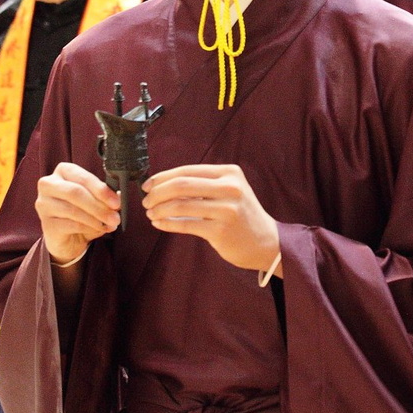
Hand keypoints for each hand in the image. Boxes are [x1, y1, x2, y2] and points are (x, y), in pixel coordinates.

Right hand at [35, 162, 119, 264]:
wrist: (68, 237)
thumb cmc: (81, 211)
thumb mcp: (95, 200)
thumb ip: (105, 196)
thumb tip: (118, 197)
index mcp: (62, 171)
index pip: (82, 177)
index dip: (100, 189)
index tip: (116, 202)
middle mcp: (48, 185)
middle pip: (75, 192)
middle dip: (99, 205)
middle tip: (115, 216)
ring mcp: (44, 204)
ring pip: (73, 210)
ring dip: (96, 218)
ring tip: (110, 224)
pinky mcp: (46, 224)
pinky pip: (71, 224)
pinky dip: (89, 227)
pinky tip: (99, 229)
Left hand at [143, 164, 280, 274]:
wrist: (266, 241)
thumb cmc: (240, 214)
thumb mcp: (228, 190)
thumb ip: (201, 184)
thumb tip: (161, 183)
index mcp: (229, 172)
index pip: (187, 170)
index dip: (162, 177)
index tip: (147, 185)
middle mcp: (230, 188)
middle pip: (181, 185)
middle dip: (157, 193)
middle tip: (146, 201)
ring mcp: (227, 210)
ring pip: (181, 206)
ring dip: (159, 209)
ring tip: (150, 213)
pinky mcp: (221, 231)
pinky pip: (185, 225)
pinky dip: (167, 224)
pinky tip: (159, 224)